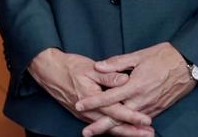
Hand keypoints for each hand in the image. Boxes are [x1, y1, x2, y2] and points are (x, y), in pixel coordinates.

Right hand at [28, 48, 153, 136]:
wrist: (48, 71)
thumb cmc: (69, 66)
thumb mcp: (90, 68)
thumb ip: (108, 76)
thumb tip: (125, 80)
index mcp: (92, 98)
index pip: (116, 111)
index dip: (132, 116)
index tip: (147, 120)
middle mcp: (88, 111)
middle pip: (113, 125)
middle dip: (132, 131)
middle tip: (150, 133)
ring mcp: (84, 115)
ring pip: (107, 128)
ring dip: (125, 132)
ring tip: (142, 134)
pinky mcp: (82, 115)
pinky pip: (100, 125)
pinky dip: (113, 129)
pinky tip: (123, 129)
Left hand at [76, 42, 195, 136]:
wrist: (188, 65)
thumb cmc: (163, 57)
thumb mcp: (138, 56)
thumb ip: (117, 63)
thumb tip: (98, 66)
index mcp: (135, 86)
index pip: (109, 97)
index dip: (93, 102)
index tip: (79, 105)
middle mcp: (142, 100)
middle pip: (118, 117)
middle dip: (100, 126)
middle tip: (85, 133)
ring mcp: (151, 107)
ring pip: (129, 122)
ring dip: (114, 129)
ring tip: (98, 133)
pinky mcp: (158, 110)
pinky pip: (140, 121)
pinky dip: (130, 128)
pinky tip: (121, 130)